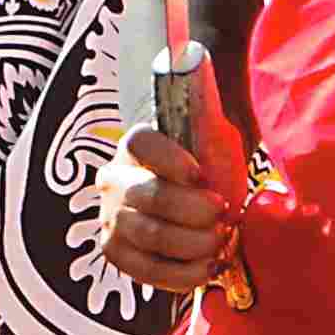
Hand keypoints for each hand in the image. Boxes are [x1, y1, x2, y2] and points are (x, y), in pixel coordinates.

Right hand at [97, 121, 233, 293]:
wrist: (202, 200)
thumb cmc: (209, 164)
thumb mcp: (213, 133)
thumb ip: (206, 108)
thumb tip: (198, 60)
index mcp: (135, 144)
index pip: (141, 143)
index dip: (171, 160)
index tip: (202, 175)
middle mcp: (114, 179)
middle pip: (148, 197)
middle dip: (195, 212)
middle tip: (224, 214)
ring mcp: (111, 218)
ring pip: (150, 236)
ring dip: (194, 244)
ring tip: (219, 240)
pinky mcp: (116, 253)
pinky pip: (145, 271)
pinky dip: (182, 274)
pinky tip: (207, 267)